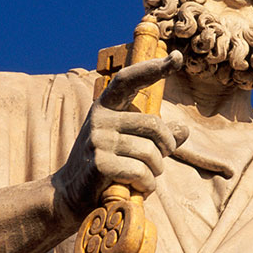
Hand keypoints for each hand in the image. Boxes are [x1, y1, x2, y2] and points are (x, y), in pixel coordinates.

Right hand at [53, 52, 188, 217]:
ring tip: (144, 177)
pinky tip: (137, 188)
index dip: (153, 68)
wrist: (70, 194)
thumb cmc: (106, 165)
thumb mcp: (129, 144)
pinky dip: (147, 185)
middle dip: (167, 147)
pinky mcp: (99, 164)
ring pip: (151, 153)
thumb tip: (183, 130)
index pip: (129, 80)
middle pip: (155, 125)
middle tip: (161, 160)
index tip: (177, 57)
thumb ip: (156, 136)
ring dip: (156, 171)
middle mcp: (100, 119)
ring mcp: (98, 140)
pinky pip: (141, 172)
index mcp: (106, 107)